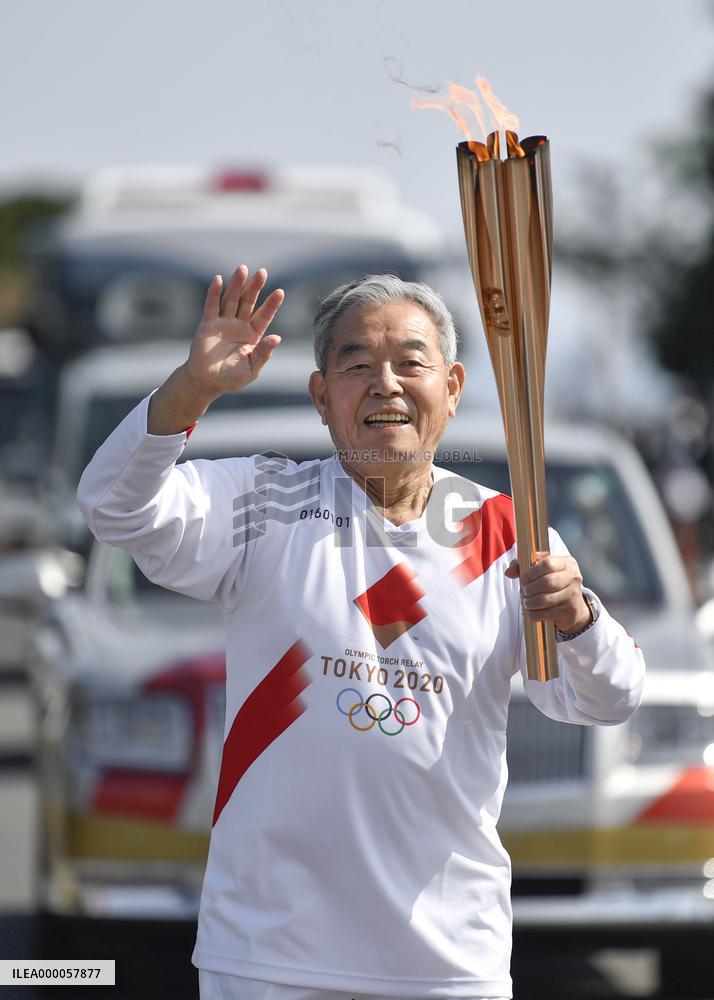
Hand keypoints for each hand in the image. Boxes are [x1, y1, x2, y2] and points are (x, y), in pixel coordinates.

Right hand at [183, 265, 284, 396]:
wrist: (207, 382)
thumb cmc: (231, 377)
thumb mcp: (251, 369)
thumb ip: (263, 354)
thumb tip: (277, 338)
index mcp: (253, 335)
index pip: (264, 316)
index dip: (271, 304)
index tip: (280, 292)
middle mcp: (239, 325)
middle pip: (248, 302)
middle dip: (255, 287)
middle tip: (263, 272)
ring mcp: (223, 323)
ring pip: (231, 299)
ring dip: (236, 284)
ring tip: (243, 269)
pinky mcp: (207, 324)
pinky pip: (211, 306)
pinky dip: (214, 293)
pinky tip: (218, 279)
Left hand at [505, 551, 591, 634]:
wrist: (574, 609)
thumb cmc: (553, 586)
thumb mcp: (540, 571)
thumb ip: (522, 566)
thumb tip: (509, 572)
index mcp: (566, 563)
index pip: (547, 563)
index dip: (531, 572)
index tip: (523, 579)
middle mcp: (573, 577)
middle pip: (547, 582)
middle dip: (529, 589)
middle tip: (523, 593)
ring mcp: (573, 595)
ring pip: (545, 599)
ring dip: (529, 603)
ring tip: (526, 603)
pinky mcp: (570, 611)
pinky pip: (546, 614)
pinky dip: (533, 614)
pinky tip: (529, 613)